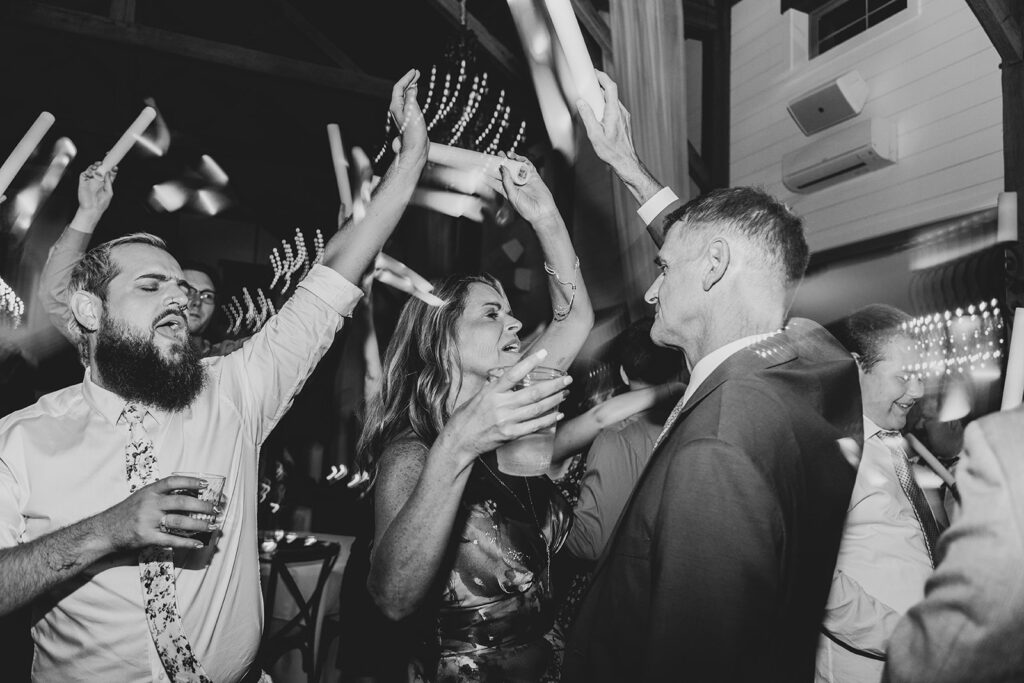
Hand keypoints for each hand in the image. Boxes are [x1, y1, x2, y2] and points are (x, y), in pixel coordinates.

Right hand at [78, 161, 115, 214]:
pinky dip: (88, 170)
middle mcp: (97, 181)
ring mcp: (90, 181)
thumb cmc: (102, 203)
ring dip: (95, 166)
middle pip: (100, 170)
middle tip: (105, 163)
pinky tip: (92, 170)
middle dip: (103, 165)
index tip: (115, 167)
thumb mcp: (109, 192)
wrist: (92, 209)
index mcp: (105, 184)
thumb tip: (108, 172)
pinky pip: (84, 174)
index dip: (112, 170)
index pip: (108, 174)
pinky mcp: (83, 182)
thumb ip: (108, 182)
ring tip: (99, 164)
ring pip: (92, 170)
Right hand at [101, 476, 219, 550]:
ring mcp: (147, 520)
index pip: (173, 482)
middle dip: (202, 506)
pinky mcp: (146, 536)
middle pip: (181, 501)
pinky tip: (198, 543)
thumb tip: (187, 496)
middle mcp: (149, 503)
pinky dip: (186, 542)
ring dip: (198, 524)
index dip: (191, 481)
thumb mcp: (141, 498)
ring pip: (178, 521)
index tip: (206, 485)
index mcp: (149, 491)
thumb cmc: (126, 513)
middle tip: (216, 509)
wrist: (103, 530)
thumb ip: (160, 496)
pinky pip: (170, 539)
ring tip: (212, 526)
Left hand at [388, 69, 427, 174]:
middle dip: (409, 81)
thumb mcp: (413, 110)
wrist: (416, 147)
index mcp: (395, 106)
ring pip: (406, 96)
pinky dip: (414, 95)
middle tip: (417, 73)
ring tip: (417, 80)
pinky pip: (410, 102)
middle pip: (401, 90)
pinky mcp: (409, 118)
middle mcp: (397, 109)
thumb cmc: (414, 131)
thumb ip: (411, 97)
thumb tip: (412, 88)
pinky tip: (417, 94)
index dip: (406, 78)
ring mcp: (403, 114)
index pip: (399, 87)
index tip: (414, 71)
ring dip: (411, 87)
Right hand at [438, 350, 570, 460]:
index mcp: (491, 392)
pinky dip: (548, 420)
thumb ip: (493, 386)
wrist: (459, 441)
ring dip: (554, 400)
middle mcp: (500, 405)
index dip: (530, 362)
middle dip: (554, 385)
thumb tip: (506, 376)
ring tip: (565, 393)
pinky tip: (558, 414)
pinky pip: (534, 426)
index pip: (513, 373)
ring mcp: (507, 421)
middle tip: (567, 378)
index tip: (544, 353)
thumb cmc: (466, 417)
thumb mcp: (477, 396)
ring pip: (537, 409)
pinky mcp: (511, 434)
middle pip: (533, 393)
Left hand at [497, 152, 558, 224]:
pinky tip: (519, 158)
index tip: (484, 166)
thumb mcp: (512, 195)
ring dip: (513, 159)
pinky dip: (524, 161)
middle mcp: (515, 185)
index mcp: (507, 191)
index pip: (496, 180)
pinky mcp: (533, 177)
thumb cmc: (526, 209)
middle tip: (498, 154)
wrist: (542, 212)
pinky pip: (528, 166)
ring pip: (517, 167)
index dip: (491, 173)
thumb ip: (506, 181)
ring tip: (508, 154)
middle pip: (507, 171)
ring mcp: (525, 180)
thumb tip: (502, 168)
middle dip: (502, 162)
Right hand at [576, 70, 640, 172]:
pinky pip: (614, 108)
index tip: (594, 72)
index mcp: (614, 112)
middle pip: (610, 92)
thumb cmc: (611, 151)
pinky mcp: (624, 121)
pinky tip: (599, 115)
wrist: (625, 161)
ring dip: (601, 98)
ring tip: (591, 102)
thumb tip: (581, 102)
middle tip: (587, 86)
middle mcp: (621, 112)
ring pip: (612, 101)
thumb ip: (587, 116)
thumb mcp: (594, 134)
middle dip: (599, 87)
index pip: (610, 87)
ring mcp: (624, 116)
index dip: (602, 76)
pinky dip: (605, 106)